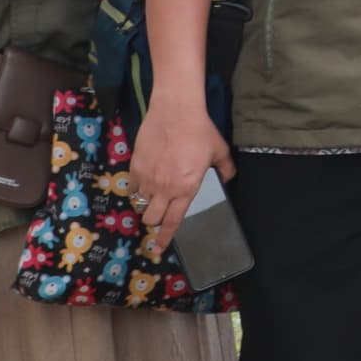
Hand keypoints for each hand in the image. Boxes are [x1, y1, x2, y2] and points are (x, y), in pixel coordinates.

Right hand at [131, 90, 232, 253]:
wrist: (176, 112)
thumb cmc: (200, 132)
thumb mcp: (220, 152)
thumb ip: (226, 169)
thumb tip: (228, 179)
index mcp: (186, 189)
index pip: (173, 221)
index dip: (165, 238)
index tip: (158, 249)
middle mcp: (165, 188)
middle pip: (152, 218)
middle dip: (155, 221)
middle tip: (159, 214)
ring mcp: (147, 178)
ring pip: (140, 204)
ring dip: (146, 205)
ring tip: (154, 196)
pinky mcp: (134, 167)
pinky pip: (131, 187)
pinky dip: (136, 190)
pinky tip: (144, 182)